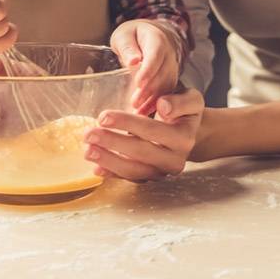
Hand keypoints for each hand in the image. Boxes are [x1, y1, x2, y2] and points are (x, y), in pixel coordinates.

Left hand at [84, 89, 203, 181]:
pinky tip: (96, 167)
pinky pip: (130, 179)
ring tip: (87, 149)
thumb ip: (181, 102)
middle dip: (111, 142)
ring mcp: (162, 172)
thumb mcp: (191, 100)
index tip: (102, 116)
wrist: (190, 131)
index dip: (126, 123)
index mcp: (184, 138)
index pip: (151, 130)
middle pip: (139, 152)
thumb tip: (163, 106)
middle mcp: (174, 160)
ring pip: (133, 170)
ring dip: (108, 160)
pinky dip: (112, 174)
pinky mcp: (152, 178)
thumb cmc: (185, 110)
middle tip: (88, 133)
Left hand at [110, 20, 181, 113]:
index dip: (148, 69)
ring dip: (153, 100)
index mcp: (157, 39)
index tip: (138, 82)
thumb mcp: (124, 35)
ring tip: (137, 111)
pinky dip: (155, 105)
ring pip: (167, 86)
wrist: (151, 37)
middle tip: (134, 102)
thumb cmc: (133, 35)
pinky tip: (143, 114)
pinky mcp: (170, 80)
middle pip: (163, 73)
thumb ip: (127, 46)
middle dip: (149, 89)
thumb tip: (133, 61)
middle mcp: (169, 54)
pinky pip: (167, 94)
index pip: (156, 54)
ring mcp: (172, 68)